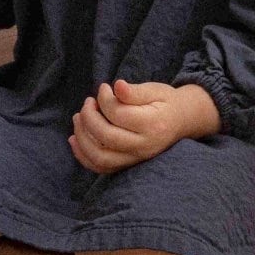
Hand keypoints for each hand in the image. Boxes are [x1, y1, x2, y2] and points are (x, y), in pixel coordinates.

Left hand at [68, 78, 221, 173]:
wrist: (180, 122)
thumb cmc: (165, 103)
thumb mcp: (155, 90)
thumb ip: (135, 91)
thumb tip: (117, 87)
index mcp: (152, 124)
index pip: (118, 115)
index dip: (104, 99)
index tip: (103, 88)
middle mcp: (144, 146)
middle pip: (106, 137)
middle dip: (89, 118)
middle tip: (88, 103)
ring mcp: (135, 158)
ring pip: (101, 157)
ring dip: (82, 138)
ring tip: (78, 118)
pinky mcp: (127, 165)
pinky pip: (101, 168)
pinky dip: (83, 156)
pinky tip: (74, 139)